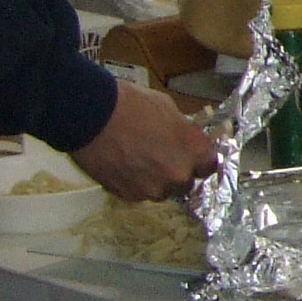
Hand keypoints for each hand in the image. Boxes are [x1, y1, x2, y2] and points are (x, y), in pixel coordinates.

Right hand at [71, 81, 215, 201]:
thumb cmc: (131, 105)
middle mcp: (178, 175)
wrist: (91, 116)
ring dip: (156, 179)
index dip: (200, 159)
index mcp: (193, 149)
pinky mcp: (129, 196)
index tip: (192, 155)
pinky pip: (140, 193)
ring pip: (162, 190)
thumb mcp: (167, 108)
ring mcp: (153, 189)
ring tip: (137, 159)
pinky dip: (135, 183)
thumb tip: (183, 136)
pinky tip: (123, 165)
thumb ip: (181, 129)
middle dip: (177, 170)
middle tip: (160, 155)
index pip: (210, 164)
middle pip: (186, 182)